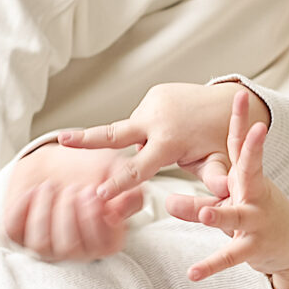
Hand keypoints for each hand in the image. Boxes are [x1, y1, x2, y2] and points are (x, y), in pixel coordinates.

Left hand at [3, 143, 144, 260]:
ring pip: (41, 244)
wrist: (61, 159)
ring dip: (45, 211)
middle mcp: (77, 249)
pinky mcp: (20, 234)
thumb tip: (120, 210)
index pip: (103, 247)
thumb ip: (128, 188)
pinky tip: (34, 190)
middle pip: (70, 247)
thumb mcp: (116, 170)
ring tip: (51, 186)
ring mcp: (47, 245)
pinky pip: (15, 230)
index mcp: (105, 240)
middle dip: (68, 214)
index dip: (95, 220)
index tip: (93, 191)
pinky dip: (23, 207)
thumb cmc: (92, 168)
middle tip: (72, 188)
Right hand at [56, 82, 268, 199]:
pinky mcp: (153, 95)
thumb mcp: (221, 162)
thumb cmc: (223, 140)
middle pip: (115, 134)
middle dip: (87, 139)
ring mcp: (153, 103)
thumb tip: (226, 191)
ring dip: (143, 144)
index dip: (119, 182)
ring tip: (176, 145)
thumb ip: (216, 178)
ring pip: (134, 132)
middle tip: (60, 140)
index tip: (100, 194)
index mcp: (170, 140)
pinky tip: (169, 132)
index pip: (139, 167)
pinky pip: (142, 121)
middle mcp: (157, 118)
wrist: (228, 103)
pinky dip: (148, 131)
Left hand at [165, 89, 288, 288]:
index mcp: (247, 179)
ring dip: (218, 215)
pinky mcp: (253, 247)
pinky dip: (211, 265)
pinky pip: (229, 256)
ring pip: (234, 215)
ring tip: (204, 214)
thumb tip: (166, 202)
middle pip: (251, 170)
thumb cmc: (256, 218)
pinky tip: (193, 272)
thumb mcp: (227, 207)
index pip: (241, 147)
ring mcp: (256, 221)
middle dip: (254, 149)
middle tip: (256, 131)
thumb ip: (196, 203)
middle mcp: (254, 195)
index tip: (239, 95)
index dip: (240, 122)